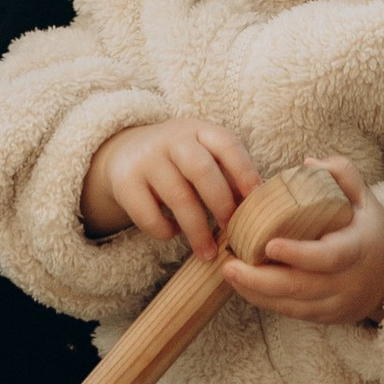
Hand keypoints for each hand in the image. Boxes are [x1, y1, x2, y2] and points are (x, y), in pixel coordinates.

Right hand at [82, 116, 258, 257]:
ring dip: (198, 230)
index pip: (226, 144)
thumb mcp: (202, 154)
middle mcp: (172, 139)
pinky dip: (165, 231)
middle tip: (233, 231)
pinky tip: (173, 233)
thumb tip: (259, 210)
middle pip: (202, 171)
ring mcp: (146, 159)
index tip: (256, 199)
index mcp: (198, 129)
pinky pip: (149, 215)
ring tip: (208, 253)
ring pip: (178, 197)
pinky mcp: (125, 182)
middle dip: (222, 204)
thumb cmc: (179, 161)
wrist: (125, 152)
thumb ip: (227, 175)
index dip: (244, 171)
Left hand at [224, 157, 383, 327]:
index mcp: (357, 248)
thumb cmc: (369, 231)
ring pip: (291, 304)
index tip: (269, 243)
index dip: (299, 253)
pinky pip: (290, 312)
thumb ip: (342, 174)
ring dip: (256, 291)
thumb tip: (308, 162)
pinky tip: (243, 285)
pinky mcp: (323, 315)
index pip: (328, 257)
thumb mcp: (366, 198)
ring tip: (229, 273)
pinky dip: (264, 300)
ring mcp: (334, 303)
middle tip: (229, 265)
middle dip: (260, 280)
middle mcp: (346, 281)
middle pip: (300, 287)